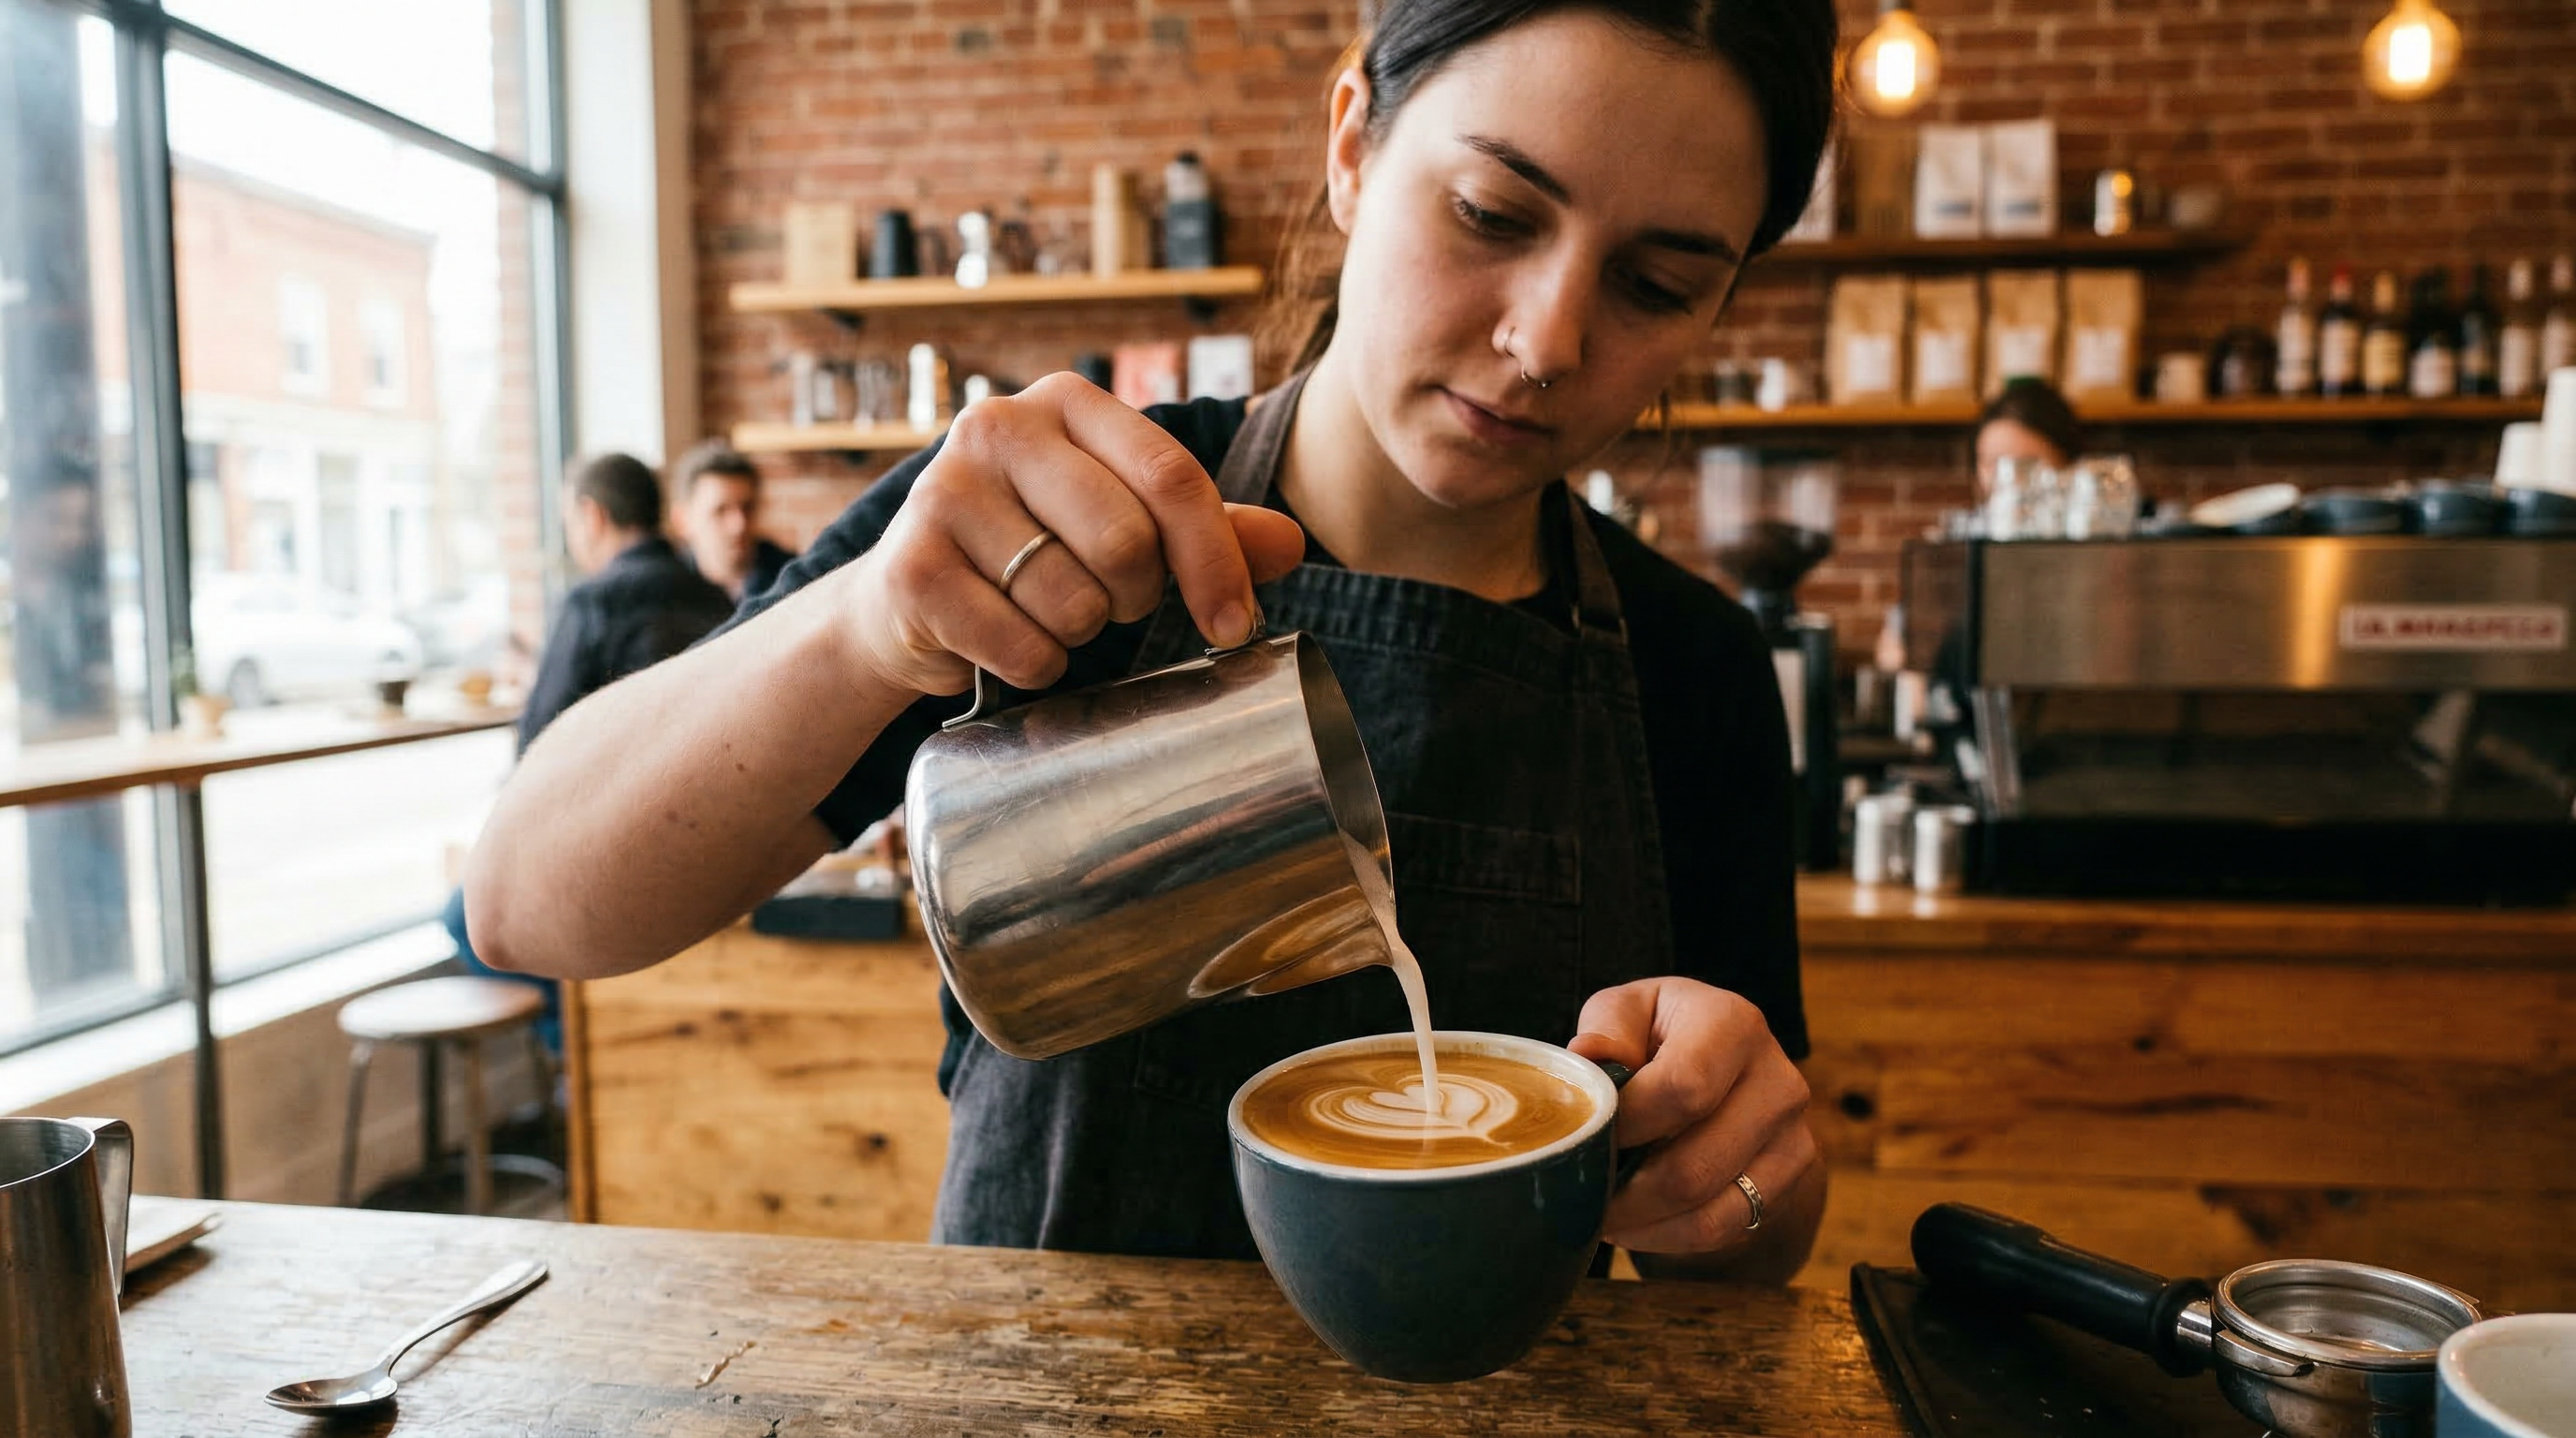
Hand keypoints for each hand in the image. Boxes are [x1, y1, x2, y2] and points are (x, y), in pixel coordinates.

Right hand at [841, 372, 1307, 697]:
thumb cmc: (1034, 552)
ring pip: (1075, 600)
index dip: (1215, 561)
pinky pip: (1023, 645)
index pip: (1171, 476)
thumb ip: (1205, 530)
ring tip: (1047, 612)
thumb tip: (1292, 544)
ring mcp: (943, 492)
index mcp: (1066, 402)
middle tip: (1109, 602)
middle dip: (1135, 597)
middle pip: (1126, 542)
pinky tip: (1008, 641)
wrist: (909, 600)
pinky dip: (1035, 665)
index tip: (1234, 627)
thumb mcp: (1124, 525)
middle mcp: (997, 426)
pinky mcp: (911, 568)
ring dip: (1081, 634)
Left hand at [1567, 978, 1819, 1257]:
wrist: (1728, 1067)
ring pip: (1708, 1209)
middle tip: (1582, 1191)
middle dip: (1625, 1189)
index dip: (1628, 1125)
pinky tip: (1635, 1223)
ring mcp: (1792, 1135)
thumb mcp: (1628, 1011)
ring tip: (1601, 1211)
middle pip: (1694, 1165)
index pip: (1683, 1090)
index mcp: (1733, 1025)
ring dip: (1642, 1222)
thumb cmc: (1661, 1034)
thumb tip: (1589, 1056)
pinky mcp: (1789, 1179)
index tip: (1587, 1136)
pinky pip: (1724, 1228)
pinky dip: (1668, 1236)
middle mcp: (1778, 1081)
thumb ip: (1607, 1030)